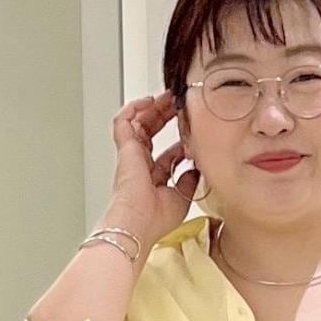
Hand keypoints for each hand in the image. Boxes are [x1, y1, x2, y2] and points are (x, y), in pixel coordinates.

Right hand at [105, 90, 198, 251]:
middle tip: (180, 103)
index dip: (181, 139)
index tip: (193, 131)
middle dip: (167, 115)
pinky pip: (123, 121)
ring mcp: (131, 155)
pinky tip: (148, 101)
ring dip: (154, 108)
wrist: (137, 223)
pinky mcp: (124, 148)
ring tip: (168, 97)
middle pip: (153, 132)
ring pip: (139, 122)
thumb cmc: (154, 219)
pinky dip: (134, 108)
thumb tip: (196, 167)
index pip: (168, 152)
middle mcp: (141, 165)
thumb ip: (190, 180)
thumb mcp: (183, 198)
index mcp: (154, 178)